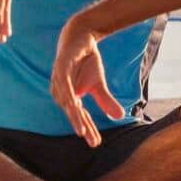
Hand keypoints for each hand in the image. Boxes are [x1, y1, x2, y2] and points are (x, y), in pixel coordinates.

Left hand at [50, 19, 125, 147]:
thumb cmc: (86, 62)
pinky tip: (73, 103)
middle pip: (74, 113)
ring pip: (68, 101)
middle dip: (83, 126)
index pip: (80, 116)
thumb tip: (121, 117)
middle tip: (92, 141)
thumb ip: (105, 101)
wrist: (82, 37)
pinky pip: (64, 83)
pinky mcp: (61, 68)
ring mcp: (59, 80)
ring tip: (82, 130)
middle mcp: (61, 92)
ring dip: (75, 115)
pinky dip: (68, 94)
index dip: (89, 129)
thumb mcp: (99, 84)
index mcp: (69, 98)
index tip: (96, 143)